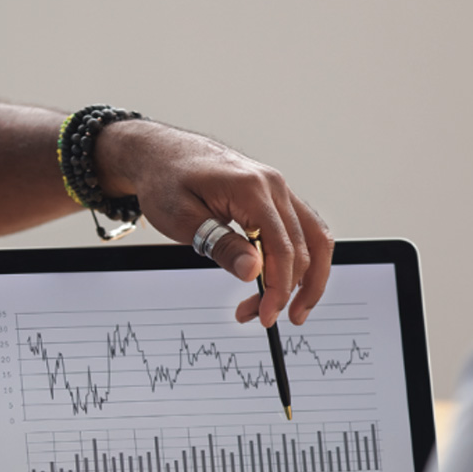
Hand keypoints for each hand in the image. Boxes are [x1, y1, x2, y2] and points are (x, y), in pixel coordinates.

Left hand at [95, 122, 333, 326]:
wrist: (159, 154)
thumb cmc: (165, 180)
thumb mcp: (182, 219)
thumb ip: (221, 245)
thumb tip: (254, 272)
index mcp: (251, 188)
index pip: (281, 248)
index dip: (278, 288)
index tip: (265, 315)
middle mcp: (273, 185)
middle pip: (302, 247)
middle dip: (286, 290)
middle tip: (261, 316)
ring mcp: (277, 188)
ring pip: (313, 238)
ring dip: (306, 278)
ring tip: (289, 308)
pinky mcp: (274, 196)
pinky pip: (301, 229)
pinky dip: (300, 258)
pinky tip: (287, 282)